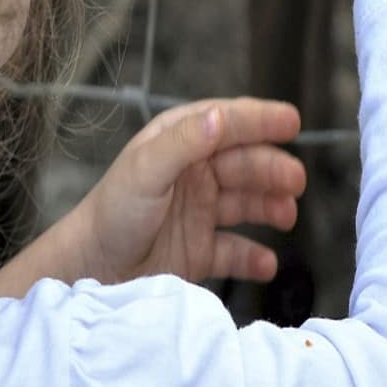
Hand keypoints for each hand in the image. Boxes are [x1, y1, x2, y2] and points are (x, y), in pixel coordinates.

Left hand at [77, 98, 305, 285]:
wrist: (91, 270)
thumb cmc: (111, 214)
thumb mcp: (146, 171)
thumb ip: (184, 143)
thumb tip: (221, 117)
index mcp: (177, 145)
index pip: (225, 123)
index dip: (258, 119)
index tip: (292, 120)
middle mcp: (191, 176)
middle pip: (243, 164)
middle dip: (272, 168)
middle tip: (296, 181)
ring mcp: (197, 214)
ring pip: (246, 204)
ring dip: (270, 206)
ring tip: (286, 216)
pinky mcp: (198, 251)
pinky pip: (235, 251)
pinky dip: (254, 257)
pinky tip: (267, 262)